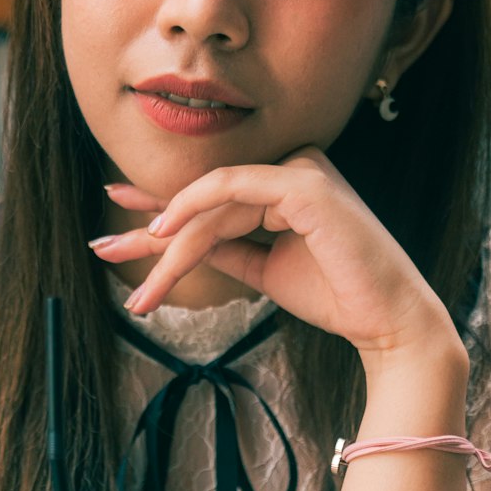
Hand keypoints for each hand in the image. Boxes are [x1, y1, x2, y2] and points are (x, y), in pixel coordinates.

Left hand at [94, 148, 456, 360]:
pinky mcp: (304, 184)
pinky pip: (233, 188)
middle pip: (206, 202)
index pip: (215, 198)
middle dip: (150, 230)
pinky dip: (194, 207)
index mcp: (287, 186)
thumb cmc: (337, 296)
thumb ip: (228, 249)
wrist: (388, 322)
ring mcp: (300, 171)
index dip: (163, 209)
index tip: (122, 225)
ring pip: (213, 205)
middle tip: (103, 247)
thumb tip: (179, 245)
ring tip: (138, 289)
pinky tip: (162, 233)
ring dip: (168, 247)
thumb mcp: (267, 270)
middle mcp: (294, 169)